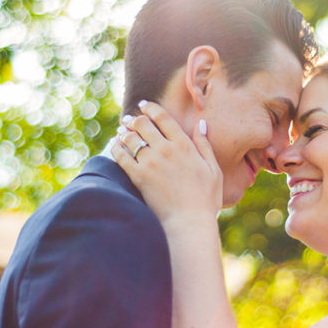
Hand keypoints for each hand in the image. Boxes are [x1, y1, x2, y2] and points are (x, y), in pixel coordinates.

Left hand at [111, 101, 222, 225]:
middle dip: (135, 119)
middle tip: (129, 119)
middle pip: (143, 124)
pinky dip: (116, 148)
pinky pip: (121, 156)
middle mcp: (166, 149)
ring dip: (124, 131)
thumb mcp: (213, 169)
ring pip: (131, 138)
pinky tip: (114, 145)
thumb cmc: (205, 198)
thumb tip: (201, 124)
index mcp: (184, 145)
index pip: (163, 117)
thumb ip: (205, 144)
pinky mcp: (139, 177)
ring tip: (121, 131)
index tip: (143, 105)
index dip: (151, 108)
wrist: (189, 222)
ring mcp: (151, 163)